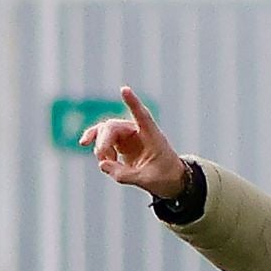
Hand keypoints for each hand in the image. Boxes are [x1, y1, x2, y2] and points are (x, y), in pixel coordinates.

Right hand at [80, 86, 187, 201]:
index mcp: (151, 134)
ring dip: (100, 147)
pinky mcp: (121, 143)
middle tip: (103, 158)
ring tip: (105, 163)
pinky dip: (100, 150)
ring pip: (104, 131)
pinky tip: (102, 162)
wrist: (171, 180)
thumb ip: (125, 175)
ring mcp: (128, 136)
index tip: (124, 89)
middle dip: (103, 141)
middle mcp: (137, 130)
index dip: (132, 102)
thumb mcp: (147, 181)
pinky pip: (103, 141)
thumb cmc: (165, 177)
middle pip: (112, 127)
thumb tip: (102, 165)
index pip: (141, 115)